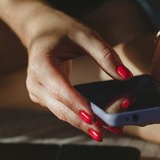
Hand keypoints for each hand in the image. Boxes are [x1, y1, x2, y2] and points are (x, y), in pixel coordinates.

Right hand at [21, 3, 132, 140]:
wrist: (40, 30)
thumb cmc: (61, 30)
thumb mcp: (85, 35)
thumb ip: (105, 55)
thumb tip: (125, 75)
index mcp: (41, 63)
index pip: (60, 89)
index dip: (77, 104)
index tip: (94, 118)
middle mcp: (35, 81)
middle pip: (61, 108)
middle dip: (86, 121)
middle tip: (111, 129)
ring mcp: (37, 92)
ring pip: (62, 113)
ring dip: (85, 122)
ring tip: (110, 128)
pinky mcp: (44, 98)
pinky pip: (62, 110)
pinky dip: (80, 116)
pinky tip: (98, 121)